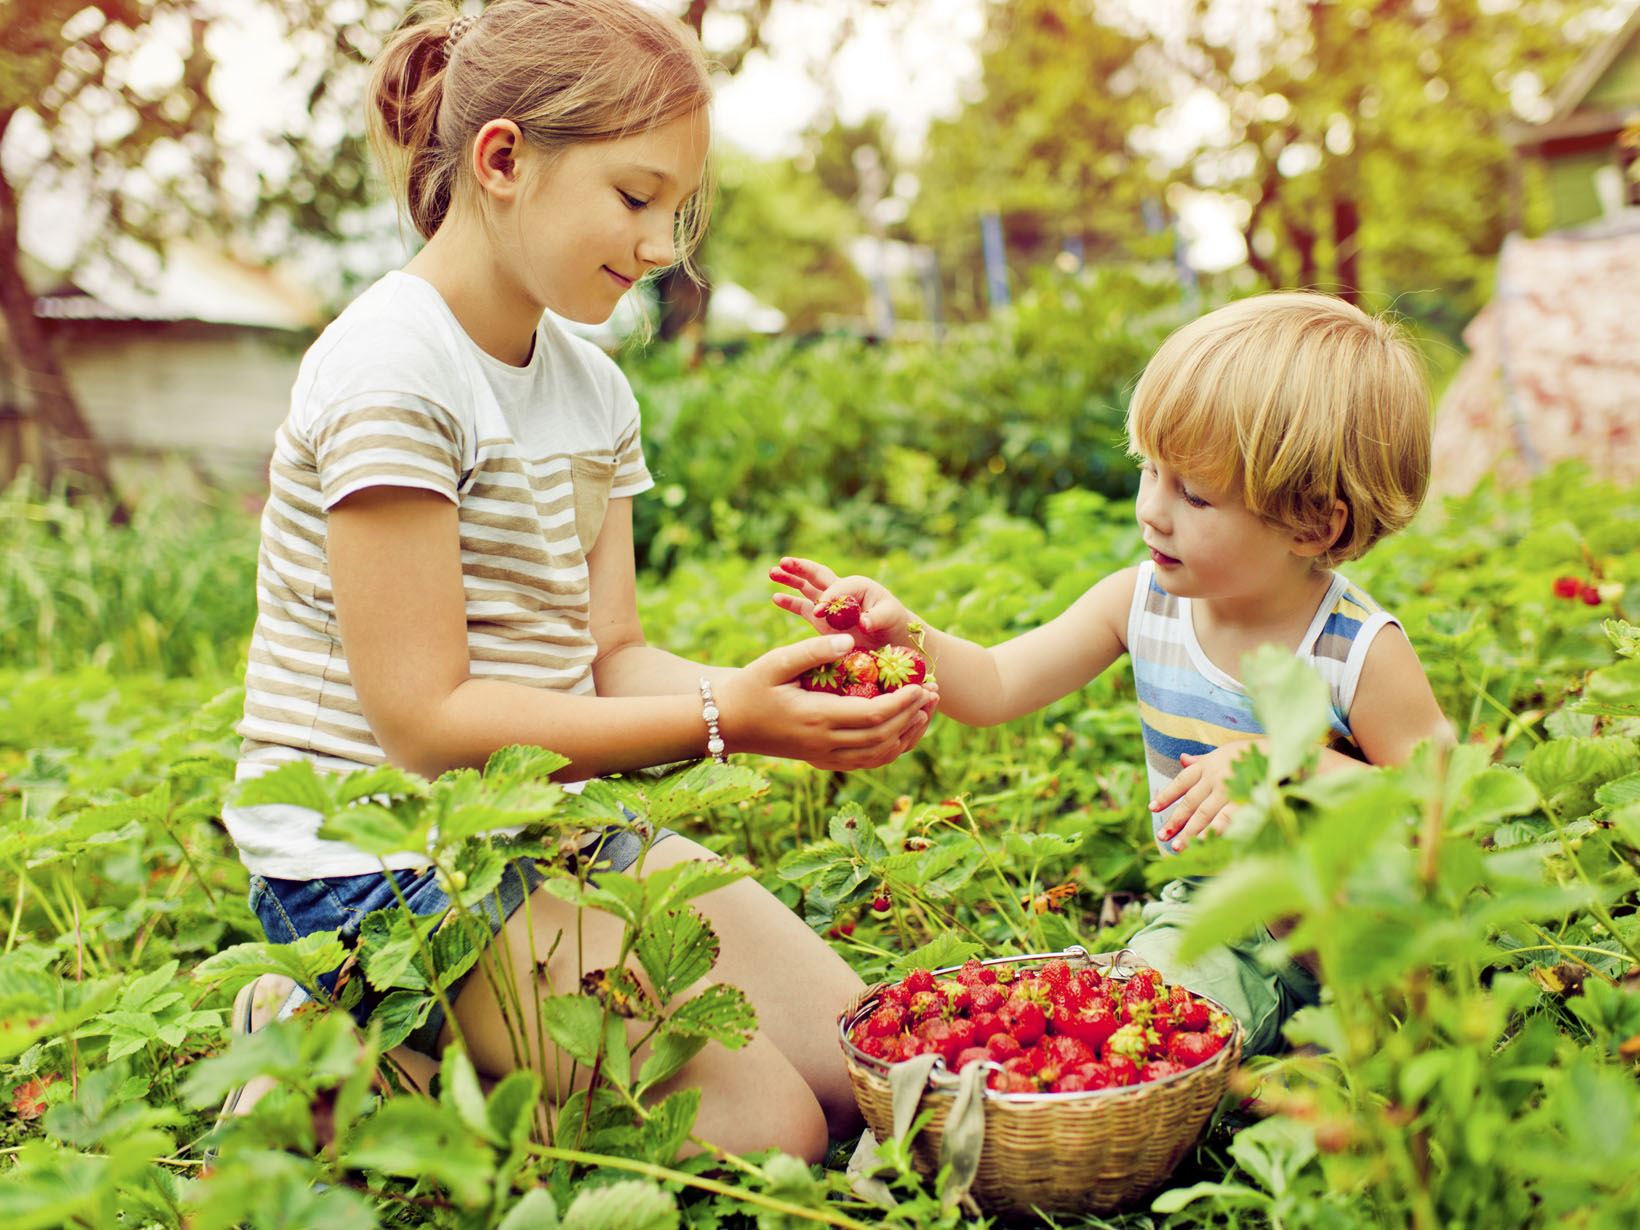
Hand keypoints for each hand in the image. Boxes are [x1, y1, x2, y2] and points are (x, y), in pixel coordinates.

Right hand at [716, 634, 935, 770]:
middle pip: (884, 736)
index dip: (904, 702)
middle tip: (934, 693)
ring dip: (907, 735)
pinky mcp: (822, 760)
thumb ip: (814, 650)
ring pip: (879, 755)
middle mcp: (825, 743)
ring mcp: (824, 756)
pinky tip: (901, 731)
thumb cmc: (749, 687)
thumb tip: (852, 641)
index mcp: (818, 718)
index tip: (923, 684)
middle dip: (914, 716)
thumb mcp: (776, 661)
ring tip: (925, 712)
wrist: (726, 723)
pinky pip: (865, 761)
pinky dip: (889, 749)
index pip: (875, 715)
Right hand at [768, 556, 913, 648]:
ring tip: (772, 571)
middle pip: (817, 575)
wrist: (892, 636)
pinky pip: (804, 608)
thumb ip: (876, 618)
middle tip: (783, 562)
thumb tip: (863, 622)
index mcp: (857, 586)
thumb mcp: (889, 618)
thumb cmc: (894, 624)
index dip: (828, 599)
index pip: (837, 589)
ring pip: (807, 587)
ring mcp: (831, 604)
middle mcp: (841, 590)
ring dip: (791, 579)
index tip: (821, 612)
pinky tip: (775, 597)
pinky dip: (791, 602)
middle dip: (800, 568)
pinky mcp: (824, 619)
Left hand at [1150, 741, 1259, 850]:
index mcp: (1207, 766)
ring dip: (1191, 832)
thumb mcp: (1222, 753)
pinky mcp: (1246, 800)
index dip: (1166, 796)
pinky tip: (1206, 844)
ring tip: (1178, 847)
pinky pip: (1227, 819)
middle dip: (1176, 821)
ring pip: (1206, 814)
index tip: (1152, 808)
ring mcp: (1230, 790)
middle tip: (1163, 837)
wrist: (1279, 752)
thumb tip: (1182, 759)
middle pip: (1191, 803)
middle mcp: (1215, 778)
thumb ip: (1201, 760)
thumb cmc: (1249, 755)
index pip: (1181, 782)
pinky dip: (1215, 832)